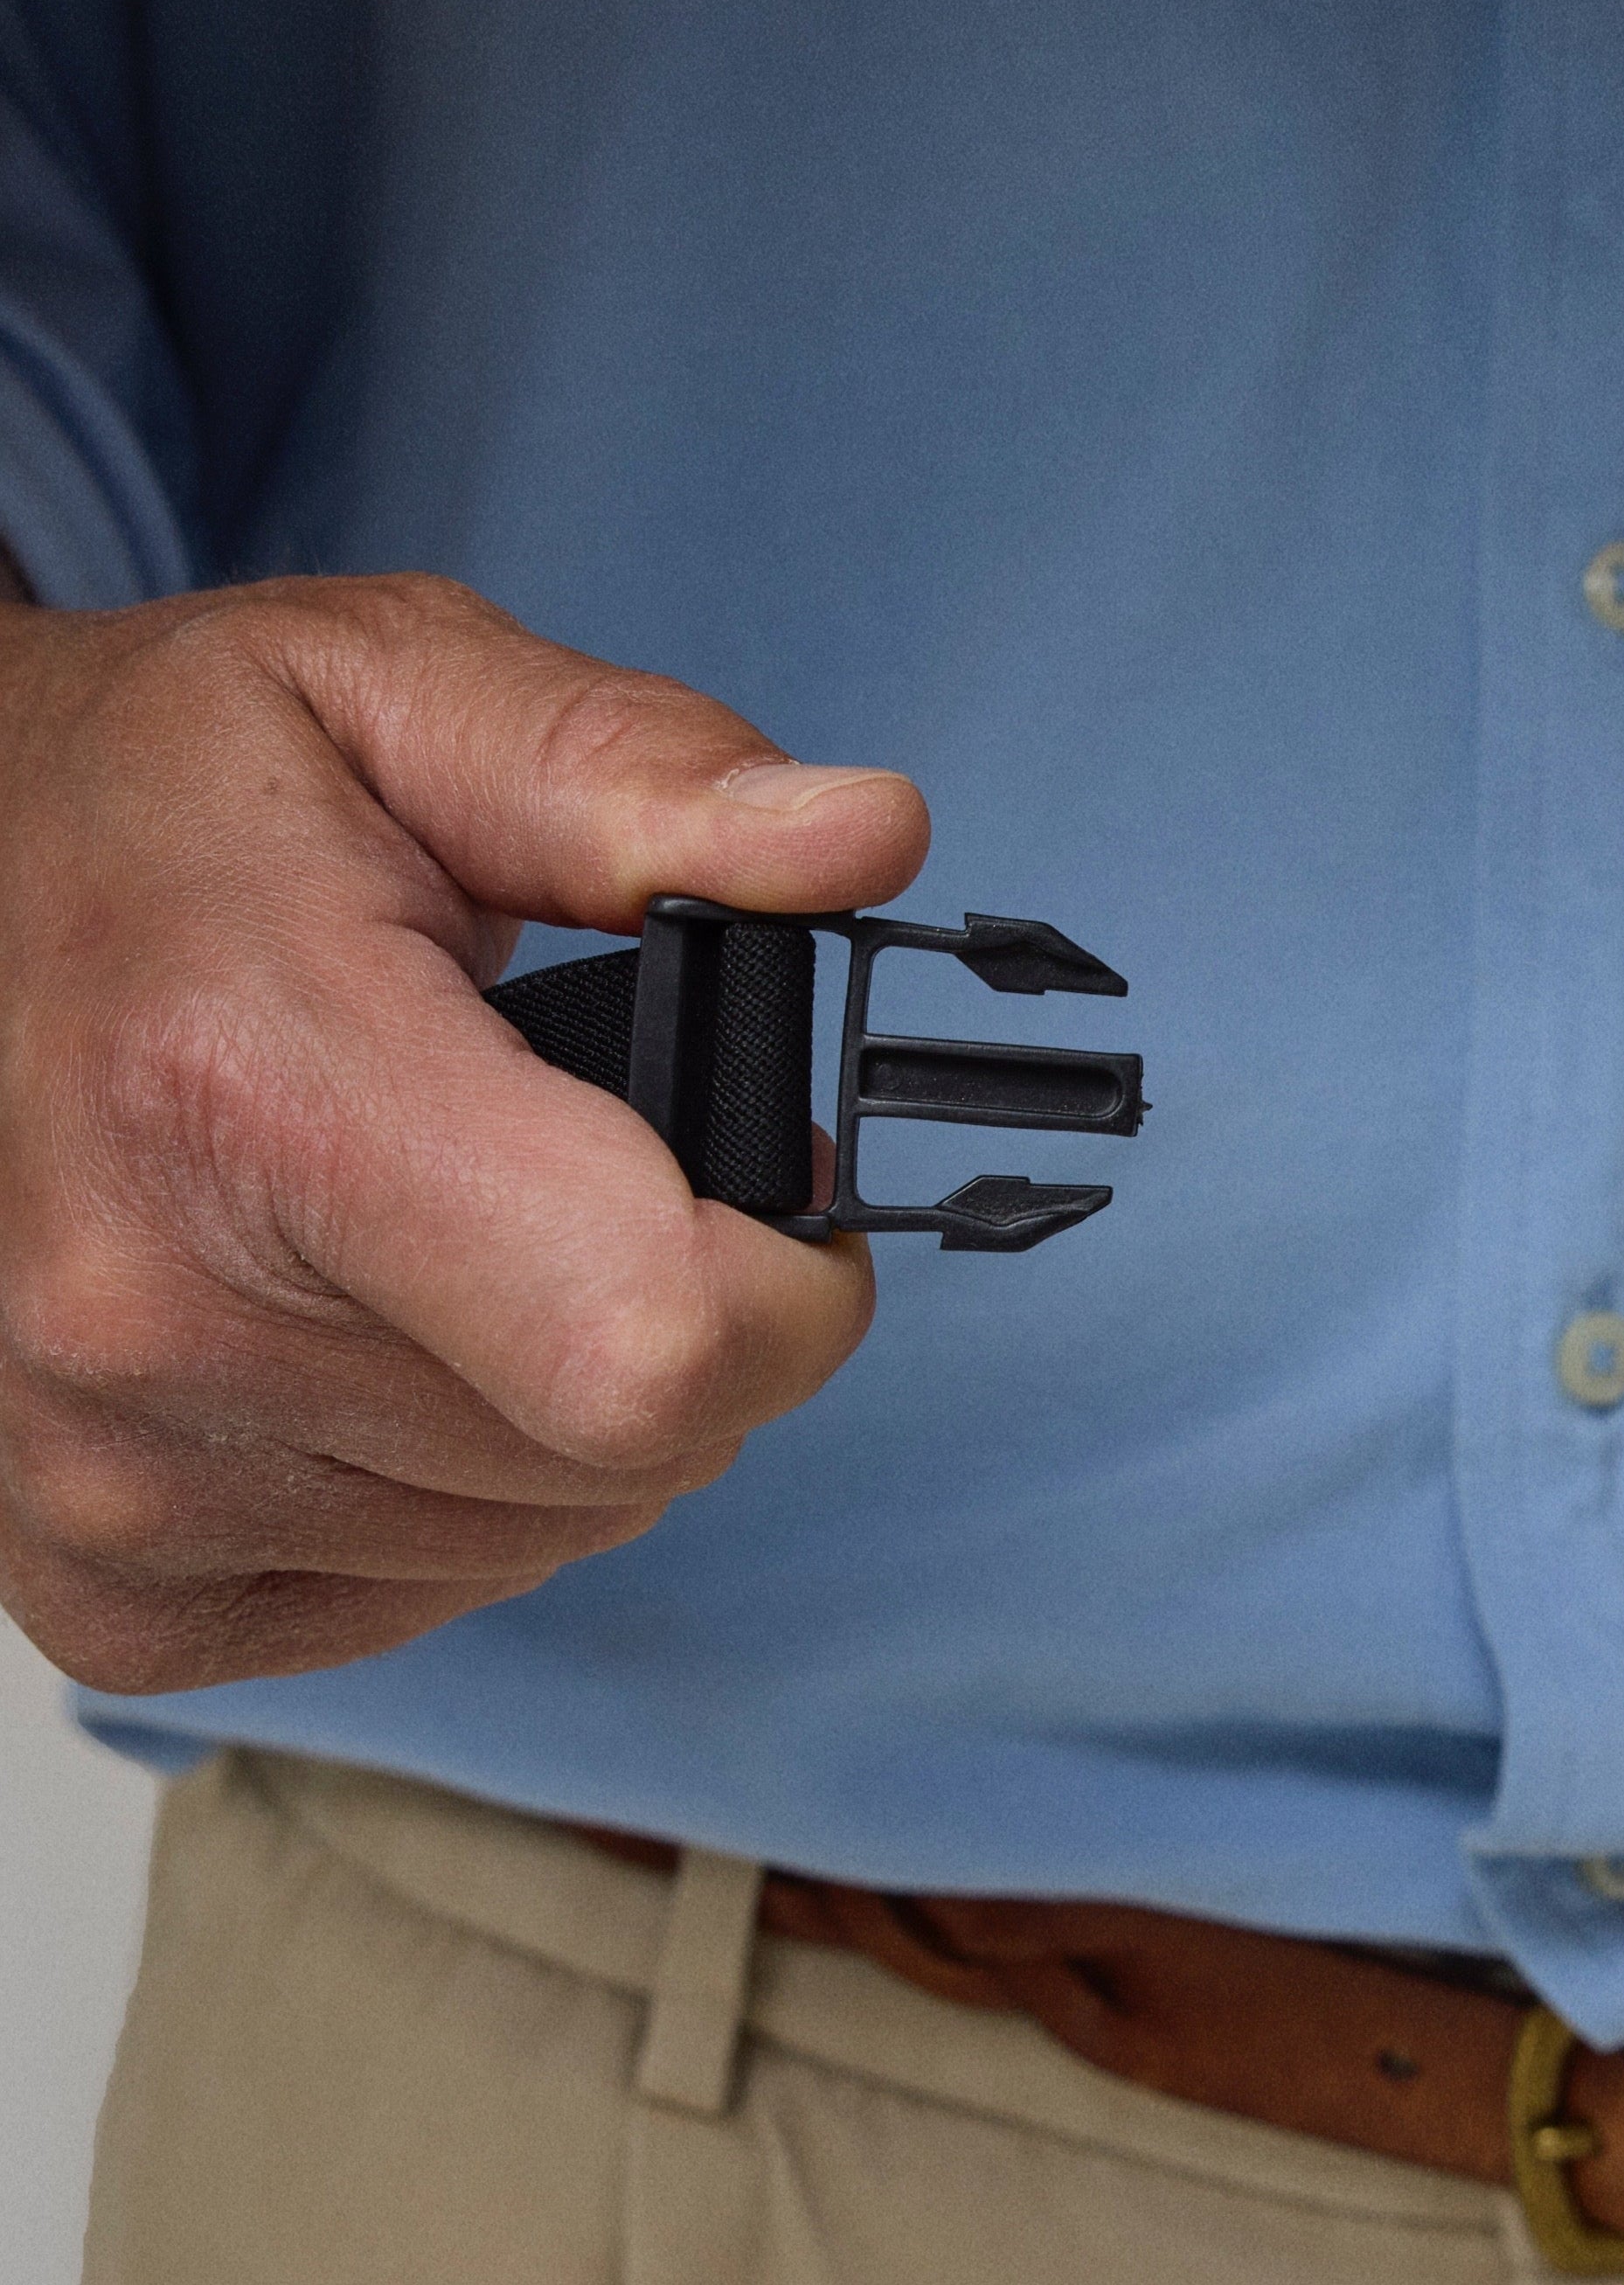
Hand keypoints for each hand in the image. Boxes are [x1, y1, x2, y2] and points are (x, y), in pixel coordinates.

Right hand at [0, 574, 925, 1686]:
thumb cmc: (161, 796)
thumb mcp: (399, 689)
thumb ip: (638, 773)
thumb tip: (861, 835)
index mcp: (261, 1095)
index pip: (656, 1346)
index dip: (794, 1287)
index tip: (776, 1193)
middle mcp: (155, 1321)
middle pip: (631, 1452)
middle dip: (699, 1315)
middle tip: (611, 1165)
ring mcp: (109, 1474)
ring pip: (543, 1531)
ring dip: (578, 1401)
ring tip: (486, 1223)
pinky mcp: (100, 1572)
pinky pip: (416, 1595)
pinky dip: (464, 1486)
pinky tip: (399, 1331)